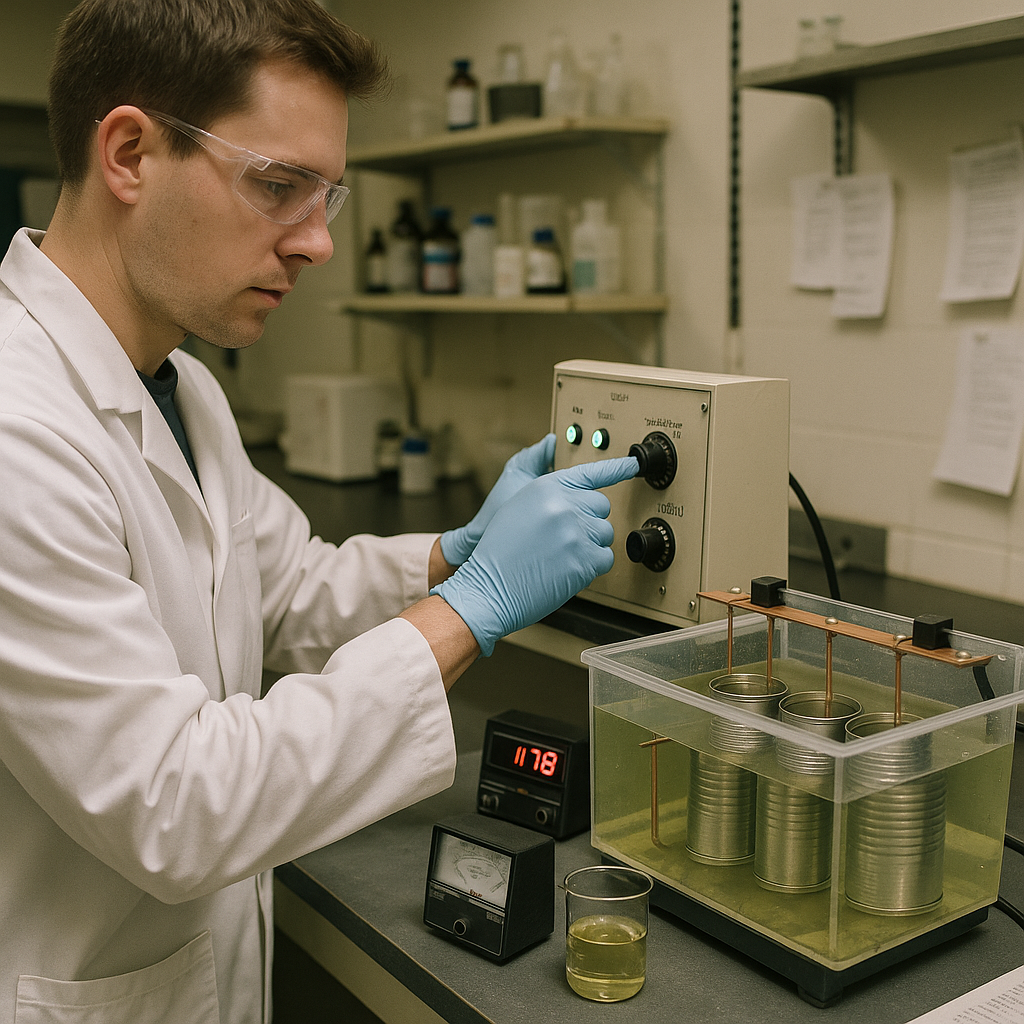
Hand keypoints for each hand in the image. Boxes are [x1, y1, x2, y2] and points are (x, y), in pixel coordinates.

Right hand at [432, 455, 637, 654]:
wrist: (489, 588)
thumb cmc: (499, 553)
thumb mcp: (519, 508)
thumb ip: (550, 497)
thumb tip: (580, 499)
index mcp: (547, 487)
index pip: (591, 472)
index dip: (616, 468)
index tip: (633, 464)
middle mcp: (565, 505)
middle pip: (601, 506)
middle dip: (589, 520)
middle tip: (565, 537)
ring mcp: (577, 533)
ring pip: (605, 533)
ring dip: (590, 544)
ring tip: (561, 555)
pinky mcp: (585, 560)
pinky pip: (606, 558)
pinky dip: (592, 566)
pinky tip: (567, 569)